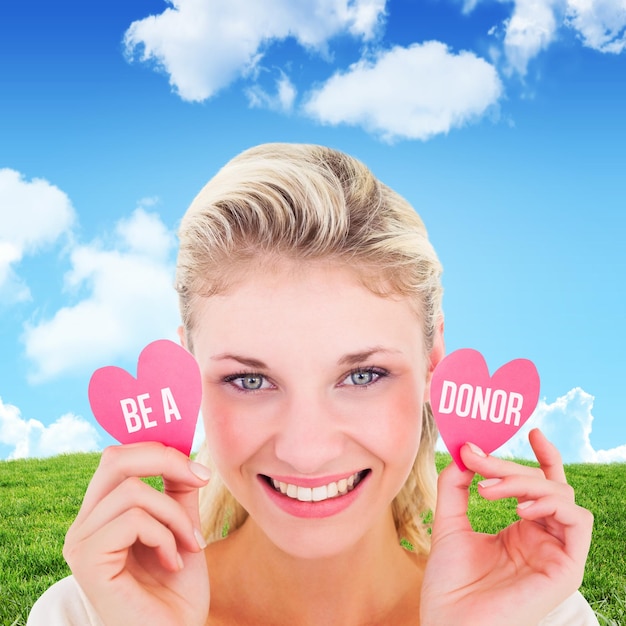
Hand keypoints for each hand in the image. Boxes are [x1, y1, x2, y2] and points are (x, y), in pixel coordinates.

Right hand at [63, 442, 210, 625]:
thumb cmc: (176, 588)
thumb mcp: (181, 526)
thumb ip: (176, 490)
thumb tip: (184, 454)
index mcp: (102, 513)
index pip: (118, 457)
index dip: (158, 449)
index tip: (198, 468)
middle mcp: (84, 524)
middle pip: (115, 458)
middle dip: (166, 460)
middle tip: (200, 479)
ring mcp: (81, 542)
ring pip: (133, 491)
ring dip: (173, 515)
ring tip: (188, 544)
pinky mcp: (87, 561)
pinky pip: (133, 521)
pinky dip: (164, 536)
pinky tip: (173, 562)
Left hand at [420, 429, 593, 625]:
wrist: (448, 623)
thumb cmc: (449, 583)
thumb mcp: (449, 523)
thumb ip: (456, 486)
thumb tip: (464, 452)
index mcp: (521, 530)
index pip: (541, 485)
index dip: (542, 456)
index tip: (532, 430)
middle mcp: (542, 539)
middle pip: (543, 484)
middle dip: (508, 465)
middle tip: (476, 458)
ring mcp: (555, 553)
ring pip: (561, 495)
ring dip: (526, 482)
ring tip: (489, 489)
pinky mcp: (566, 569)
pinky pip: (578, 522)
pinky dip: (551, 504)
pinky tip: (519, 507)